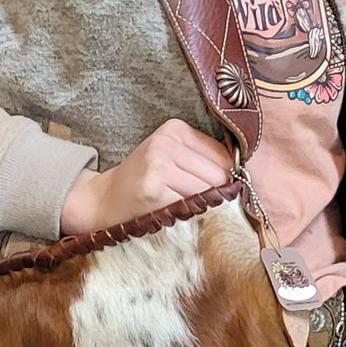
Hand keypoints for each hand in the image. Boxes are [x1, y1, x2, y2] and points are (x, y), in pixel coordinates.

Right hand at [60, 120, 232, 235]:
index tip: (214, 193)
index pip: (224, 157)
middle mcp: (166, 142)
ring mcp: (159, 164)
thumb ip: (204, 161)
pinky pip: (192, 207)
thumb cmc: (143, 183)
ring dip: (204, 209)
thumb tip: (244, 178)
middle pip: (220, 175)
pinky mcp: (154, 188)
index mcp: (175, 129)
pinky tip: (172, 216)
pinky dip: (189, 217)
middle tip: (196, 206)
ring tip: (182, 210)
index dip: (226, 180)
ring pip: (209, 192)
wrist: (101, 201)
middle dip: (217, 195)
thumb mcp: (170, 158)